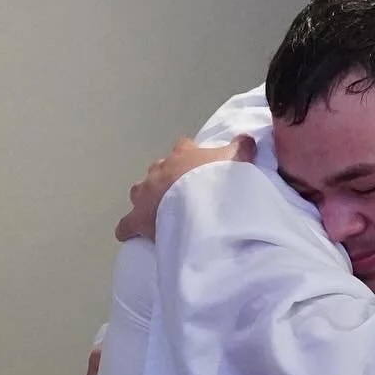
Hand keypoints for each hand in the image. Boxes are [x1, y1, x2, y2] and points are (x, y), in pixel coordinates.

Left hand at [115, 132, 256, 241]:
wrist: (199, 203)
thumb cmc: (217, 179)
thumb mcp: (236, 159)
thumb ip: (241, 147)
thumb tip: (248, 139)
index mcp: (183, 154)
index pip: (184, 147)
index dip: (190, 157)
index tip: (198, 167)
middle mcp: (160, 169)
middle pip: (159, 169)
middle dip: (167, 179)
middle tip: (183, 195)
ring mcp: (146, 193)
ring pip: (139, 191)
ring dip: (147, 199)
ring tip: (159, 212)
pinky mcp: (138, 217)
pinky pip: (127, 224)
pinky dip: (128, 228)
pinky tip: (130, 235)